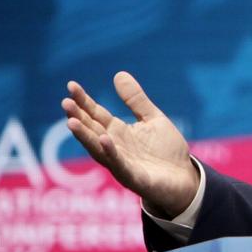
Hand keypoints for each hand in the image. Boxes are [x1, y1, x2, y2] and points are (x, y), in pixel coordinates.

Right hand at [61, 72, 198, 218]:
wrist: (185, 178)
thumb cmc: (166, 151)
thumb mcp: (153, 119)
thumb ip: (136, 100)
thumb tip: (118, 73)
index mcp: (118, 132)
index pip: (96, 114)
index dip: (84, 101)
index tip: (71, 85)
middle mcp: (114, 147)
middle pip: (92, 130)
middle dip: (78, 118)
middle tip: (65, 102)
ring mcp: (122, 163)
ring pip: (98, 149)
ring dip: (85, 136)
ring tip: (71, 122)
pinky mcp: (134, 177)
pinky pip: (120, 165)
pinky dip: (111, 153)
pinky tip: (105, 139)